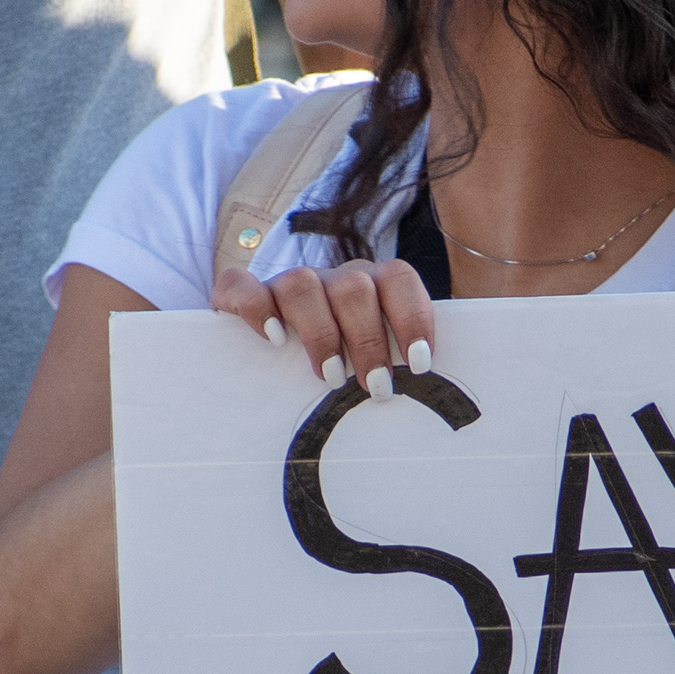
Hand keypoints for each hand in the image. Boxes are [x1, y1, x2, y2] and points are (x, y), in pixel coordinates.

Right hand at [217, 256, 435, 391]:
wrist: (268, 370)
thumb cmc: (342, 370)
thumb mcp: (375, 363)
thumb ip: (400, 365)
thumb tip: (433, 394)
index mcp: (370, 287)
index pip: (398, 279)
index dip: (412, 316)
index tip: (419, 364)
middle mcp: (330, 281)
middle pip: (353, 288)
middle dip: (368, 341)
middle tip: (377, 387)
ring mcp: (286, 285)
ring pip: (302, 284)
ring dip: (320, 333)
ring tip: (330, 378)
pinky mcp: (241, 294)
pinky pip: (241, 284)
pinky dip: (256, 308)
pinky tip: (273, 340)